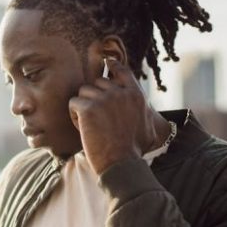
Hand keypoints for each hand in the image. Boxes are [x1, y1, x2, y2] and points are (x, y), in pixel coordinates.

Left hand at [68, 57, 157, 173]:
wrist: (122, 163)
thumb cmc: (134, 150)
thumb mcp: (148, 127)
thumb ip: (144, 113)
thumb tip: (152, 113)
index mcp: (136, 95)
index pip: (122, 71)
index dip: (113, 66)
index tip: (107, 62)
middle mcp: (121, 93)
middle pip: (97, 82)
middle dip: (93, 97)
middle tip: (97, 118)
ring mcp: (104, 99)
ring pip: (83, 92)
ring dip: (83, 107)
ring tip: (90, 125)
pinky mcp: (88, 108)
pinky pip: (73, 103)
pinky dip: (75, 116)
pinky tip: (84, 129)